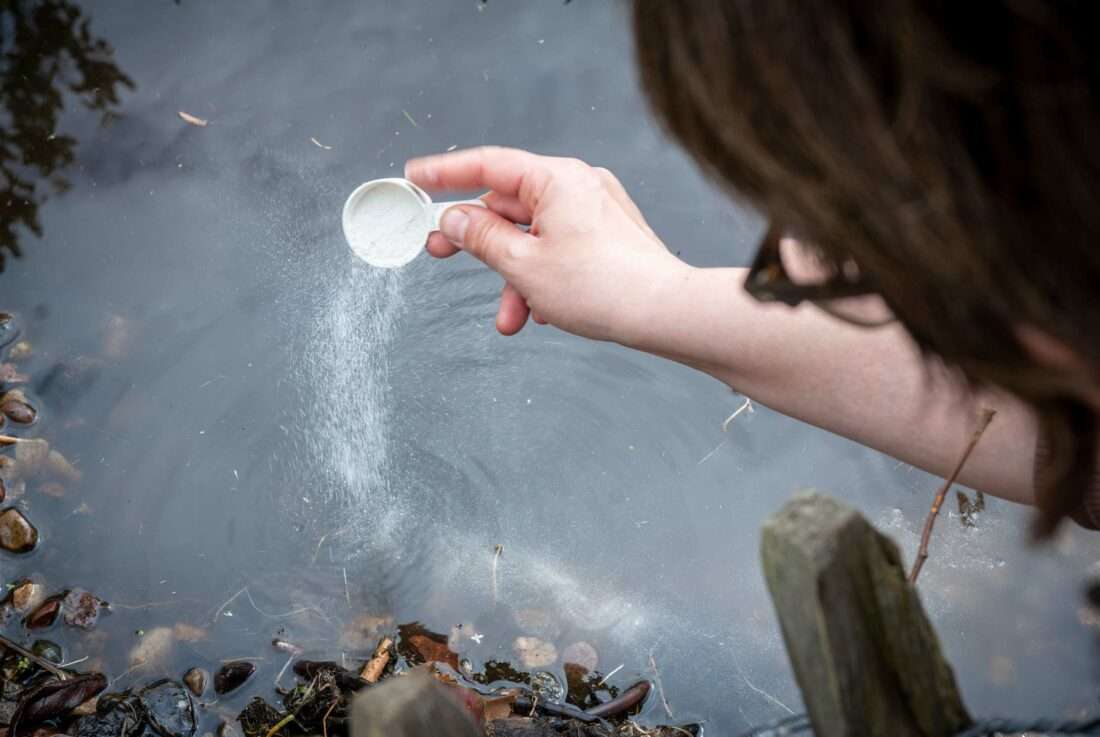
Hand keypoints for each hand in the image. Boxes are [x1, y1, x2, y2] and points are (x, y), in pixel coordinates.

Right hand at [405, 147, 687, 341]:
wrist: (664, 313)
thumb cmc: (603, 287)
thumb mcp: (524, 265)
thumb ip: (481, 238)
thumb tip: (456, 220)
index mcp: (556, 178)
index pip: (488, 164)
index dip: (445, 172)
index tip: (415, 177)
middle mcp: (577, 185)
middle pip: (508, 204)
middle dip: (478, 242)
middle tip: (438, 251)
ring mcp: (595, 209)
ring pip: (533, 236)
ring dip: (513, 277)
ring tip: (510, 317)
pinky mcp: (607, 235)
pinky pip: (559, 248)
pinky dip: (542, 277)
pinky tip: (542, 311)